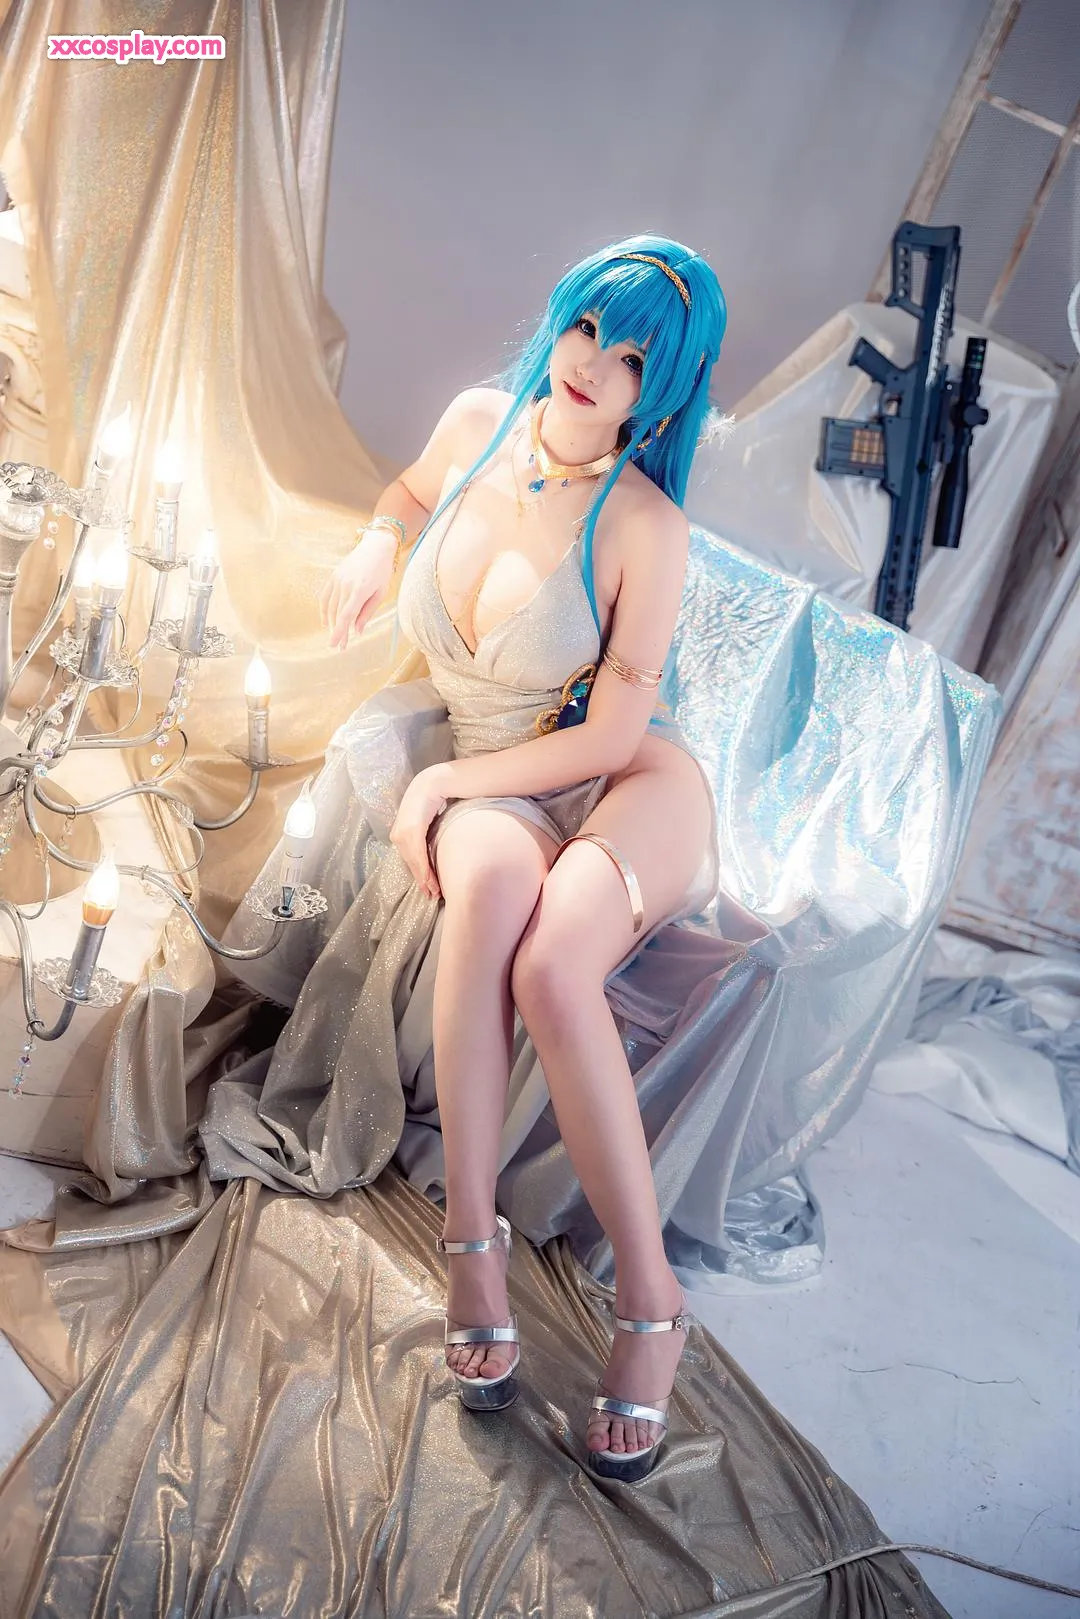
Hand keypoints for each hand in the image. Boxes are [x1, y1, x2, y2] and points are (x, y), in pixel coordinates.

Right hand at [319, 531, 397, 650]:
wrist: (375, 546)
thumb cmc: (382, 571)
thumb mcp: (381, 593)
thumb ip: (367, 612)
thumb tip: (357, 631)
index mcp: (360, 590)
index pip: (346, 616)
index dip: (340, 632)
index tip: (336, 645)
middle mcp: (345, 585)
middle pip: (337, 614)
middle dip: (338, 632)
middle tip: (340, 646)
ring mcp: (337, 580)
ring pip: (330, 607)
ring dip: (331, 623)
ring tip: (336, 635)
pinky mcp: (333, 576)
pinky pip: (325, 596)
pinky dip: (324, 609)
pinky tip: (326, 621)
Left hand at [389, 766, 450, 899]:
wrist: (431, 784)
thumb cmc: (431, 801)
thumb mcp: (425, 821)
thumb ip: (424, 835)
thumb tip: (431, 847)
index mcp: (400, 834)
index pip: (410, 859)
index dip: (418, 875)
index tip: (427, 889)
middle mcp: (398, 836)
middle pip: (411, 864)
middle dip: (422, 882)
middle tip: (432, 896)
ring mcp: (403, 834)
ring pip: (415, 863)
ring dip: (425, 880)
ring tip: (434, 892)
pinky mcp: (411, 832)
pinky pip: (418, 856)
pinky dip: (424, 869)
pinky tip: (429, 880)